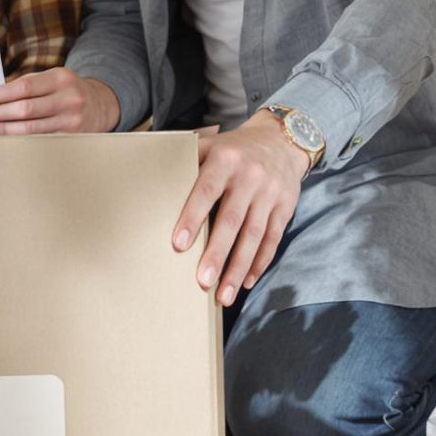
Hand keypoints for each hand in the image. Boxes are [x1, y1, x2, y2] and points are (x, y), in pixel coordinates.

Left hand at [0, 68, 120, 135]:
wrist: (101, 105)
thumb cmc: (67, 91)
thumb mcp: (53, 79)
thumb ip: (28, 85)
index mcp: (61, 77)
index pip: (23, 86)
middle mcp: (69, 98)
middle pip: (25, 108)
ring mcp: (72, 119)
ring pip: (32, 127)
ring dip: (6, 129)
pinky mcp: (72, 137)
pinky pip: (41, 139)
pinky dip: (22, 139)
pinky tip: (8, 138)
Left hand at [174, 111, 310, 305]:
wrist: (281, 140)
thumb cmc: (233, 149)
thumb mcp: (210, 144)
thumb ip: (186, 159)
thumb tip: (150, 177)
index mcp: (224, 160)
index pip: (206, 191)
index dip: (192, 217)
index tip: (178, 245)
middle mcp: (249, 177)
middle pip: (232, 220)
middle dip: (217, 253)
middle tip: (202, 281)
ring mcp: (269, 193)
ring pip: (254, 236)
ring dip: (238, 268)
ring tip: (224, 295)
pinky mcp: (285, 207)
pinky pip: (273, 238)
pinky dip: (260, 262)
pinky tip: (247, 281)